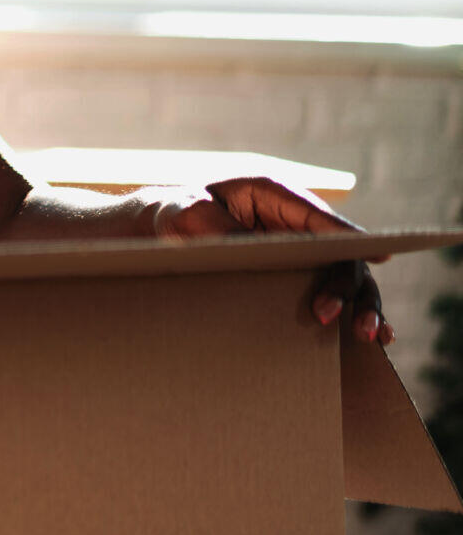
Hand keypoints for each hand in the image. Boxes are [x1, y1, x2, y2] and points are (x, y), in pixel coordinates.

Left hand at [144, 175, 391, 345]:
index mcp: (272, 194)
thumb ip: (218, 226)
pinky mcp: (295, 274)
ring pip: (345, 275)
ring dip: (360, 304)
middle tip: (331, 314)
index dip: (350, 237)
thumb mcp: (187, 214)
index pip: (319, 216)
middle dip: (347, 283)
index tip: (379, 256)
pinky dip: (353, 312)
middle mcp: (295, 221)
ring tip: (367, 334)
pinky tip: (375, 340)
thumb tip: (256, 250)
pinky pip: (333, 292)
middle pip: (340, 251)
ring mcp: (299, 249)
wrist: (155, 232)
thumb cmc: (173, 214)